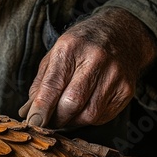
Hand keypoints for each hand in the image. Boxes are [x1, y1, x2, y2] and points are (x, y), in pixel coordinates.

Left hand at [19, 7, 156, 127]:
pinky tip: (84, 110)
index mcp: (70, 48)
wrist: (122, 33)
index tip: (33, 123)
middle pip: (72, 103)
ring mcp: (114, 74)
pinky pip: (103, 116)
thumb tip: (30, 112)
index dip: (41, 109)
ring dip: (72, 122)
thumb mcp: (55, 54)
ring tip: (65, 116)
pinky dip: (89, 119)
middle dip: (56, 119)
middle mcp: (95, 59)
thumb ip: (41, 83)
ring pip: (89, 114)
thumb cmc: (81, 46)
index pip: (52, 85)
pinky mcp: (126, 89)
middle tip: (48, 122)